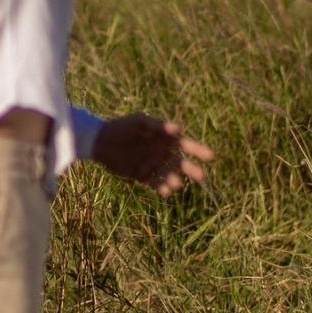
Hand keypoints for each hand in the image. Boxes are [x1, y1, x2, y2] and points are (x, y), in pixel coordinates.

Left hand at [91, 113, 212, 195]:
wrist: (100, 141)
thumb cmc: (121, 127)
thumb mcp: (139, 121)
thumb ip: (158, 125)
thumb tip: (179, 127)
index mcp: (164, 137)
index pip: (185, 144)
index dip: (198, 150)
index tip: (211, 156)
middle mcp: (161, 152)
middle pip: (180, 162)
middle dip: (191, 169)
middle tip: (201, 176)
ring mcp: (152, 164)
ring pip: (168, 174)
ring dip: (174, 179)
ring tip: (176, 184)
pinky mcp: (142, 175)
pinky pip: (154, 183)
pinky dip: (161, 188)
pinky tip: (165, 191)